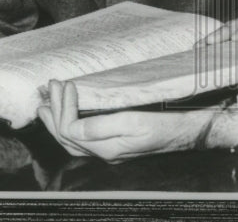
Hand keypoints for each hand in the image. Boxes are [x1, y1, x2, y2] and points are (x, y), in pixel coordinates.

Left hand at [37, 80, 237, 162]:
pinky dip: (72, 122)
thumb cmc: (168, 122)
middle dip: (53, 114)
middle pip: (67, 137)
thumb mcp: (135, 121)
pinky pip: (84, 136)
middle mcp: (106, 152)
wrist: (190, 130)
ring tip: (47, 104)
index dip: (63, 108)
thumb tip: (72, 126)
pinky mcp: (116, 143)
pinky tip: (71, 113)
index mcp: (108, 148)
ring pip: (73, 139)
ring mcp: (110, 149)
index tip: (65, 85)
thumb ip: (101, 126)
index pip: (71, 130)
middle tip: (47, 91)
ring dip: (58, 119)